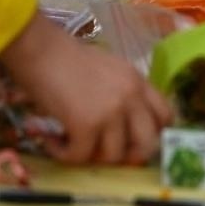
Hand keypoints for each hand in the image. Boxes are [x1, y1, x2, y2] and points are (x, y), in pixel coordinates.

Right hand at [0, 14, 172, 165]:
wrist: (39, 48)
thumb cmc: (66, 57)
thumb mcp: (109, 70)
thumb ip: (122, 93)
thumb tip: (119, 126)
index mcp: (139, 83)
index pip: (165, 117)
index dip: (153, 134)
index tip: (134, 140)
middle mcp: (131, 98)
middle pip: (148, 143)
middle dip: (130, 155)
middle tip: (108, 153)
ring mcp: (111, 112)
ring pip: (114, 156)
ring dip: (92, 156)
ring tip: (72, 144)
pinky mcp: (86, 125)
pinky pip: (80, 156)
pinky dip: (64, 155)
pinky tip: (52, 142)